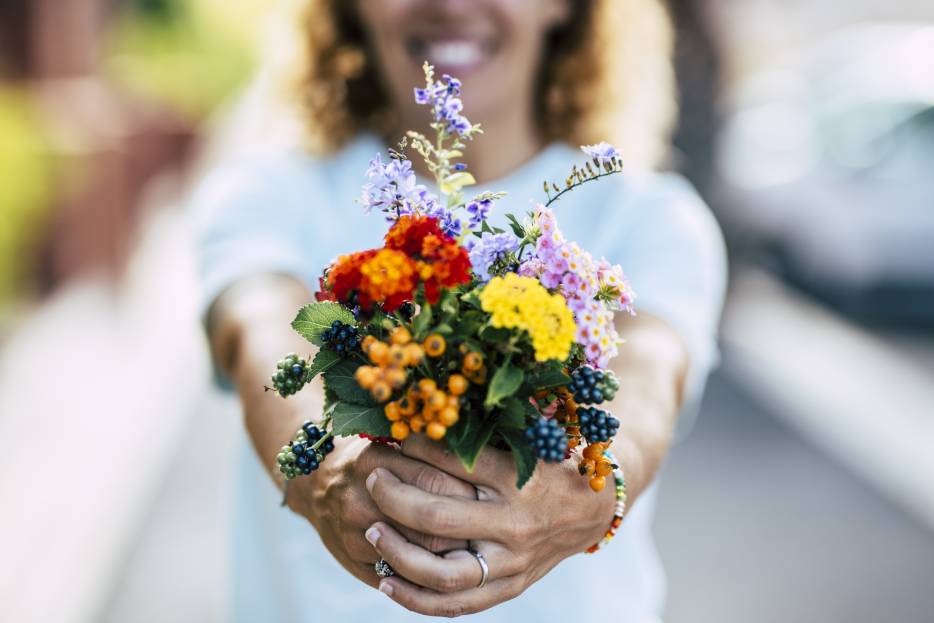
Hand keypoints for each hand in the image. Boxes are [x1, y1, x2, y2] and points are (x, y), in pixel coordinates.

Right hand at [286, 435, 477, 587]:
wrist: (316, 483)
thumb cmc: (369, 456)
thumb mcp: (391, 442)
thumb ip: (428, 451)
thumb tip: (482, 456)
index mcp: (374, 462)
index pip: (434, 482)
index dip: (469, 490)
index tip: (493, 493)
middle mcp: (362, 499)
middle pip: (431, 523)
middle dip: (468, 526)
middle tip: (494, 524)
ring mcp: (356, 535)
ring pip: (419, 554)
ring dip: (453, 553)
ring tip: (481, 545)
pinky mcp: (355, 561)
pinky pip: (401, 575)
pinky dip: (430, 572)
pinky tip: (453, 563)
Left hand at [363, 435, 617, 616]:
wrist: (591, 509)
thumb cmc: (548, 464)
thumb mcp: (522, 438)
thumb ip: (476, 433)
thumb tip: (418, 419)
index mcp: (517, 477)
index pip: (452, 461)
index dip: (414, 448)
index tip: (393, 438)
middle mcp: (514, 522)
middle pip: (437, 518)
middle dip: (393, 498)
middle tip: (372, 480)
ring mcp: (512, 561)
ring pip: (442, 572)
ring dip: (397, 553)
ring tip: (372, 532)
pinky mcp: (510, 587)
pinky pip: (457, 604)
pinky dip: (416, 598)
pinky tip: (386, 581)